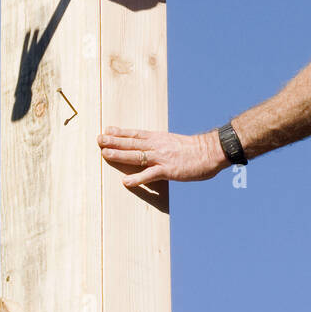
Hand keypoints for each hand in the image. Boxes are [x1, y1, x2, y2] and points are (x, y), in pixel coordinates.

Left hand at [97, 127, 227, 187]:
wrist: (211, 150)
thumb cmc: (196, 148)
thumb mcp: (176, 142)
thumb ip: (163, 146)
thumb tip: (155, 149)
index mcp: (160, 138)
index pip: (136, 134)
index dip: (120, 132)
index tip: (107, 129)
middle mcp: (158, 145)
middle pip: (132, 142)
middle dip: (114, 141)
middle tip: (99, 139)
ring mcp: (162, 157)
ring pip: (136, 155)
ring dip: (119, 154)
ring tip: (105, 154)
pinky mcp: (168, 170)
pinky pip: (149, 174)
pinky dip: (137, 178)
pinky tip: (126, 181)